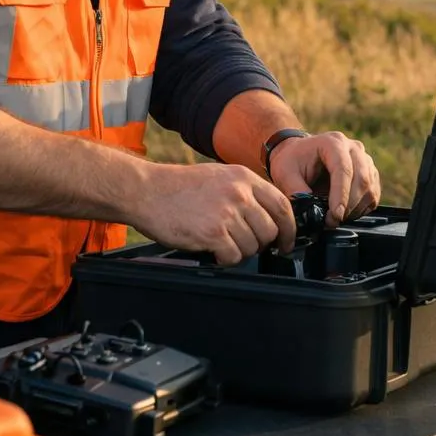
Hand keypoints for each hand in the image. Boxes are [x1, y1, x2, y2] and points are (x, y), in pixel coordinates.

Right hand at [125, 161, 296, 265]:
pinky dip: (225, 259)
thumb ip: (244, 192)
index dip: (289, 228)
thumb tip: (267, 217)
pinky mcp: (213, 233)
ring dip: (240, 252)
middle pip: (270, 230)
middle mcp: (239, 193)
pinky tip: (213, 251)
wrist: (146, 191)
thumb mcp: (219, 177)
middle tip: (245, 246)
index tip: (286, 241)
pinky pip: (234, 257)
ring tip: (222, 245)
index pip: (282, 205)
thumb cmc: (178, 187)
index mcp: (243, 178)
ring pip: (253, 246)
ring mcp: (227, 213)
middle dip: (261, 244)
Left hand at [268, 131, 381, 226]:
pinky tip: (345, 213)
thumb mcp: (285, 173)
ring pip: (370, 189)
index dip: (341, 195)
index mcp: (333, 142)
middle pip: (361, 179)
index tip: (335, 215)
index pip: (343, 169)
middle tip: (331, 221)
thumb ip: (297, 191)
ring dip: (355, 209)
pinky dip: (362, 209)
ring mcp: (365, 160)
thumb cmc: (292, 161)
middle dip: (348, 206)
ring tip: (335, 218)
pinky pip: (373, 195)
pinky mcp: (370, 173)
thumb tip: (313, 213)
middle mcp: (354, 148)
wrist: (300, 155)